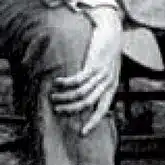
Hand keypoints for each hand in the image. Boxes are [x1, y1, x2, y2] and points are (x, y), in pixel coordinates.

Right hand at [50, 10, 122, 135]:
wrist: (112, 30)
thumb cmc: (107, 50)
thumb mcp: (108, 70)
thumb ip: (100, 82)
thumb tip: (85, 96)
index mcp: (112, 87)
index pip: (103, 109)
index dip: (92, 122)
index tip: (82, 133)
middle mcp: (108, 82)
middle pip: (87, 103)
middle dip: (71, 109)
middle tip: (58, 110)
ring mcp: (101, 74)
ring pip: (80, 93)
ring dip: (64, 97)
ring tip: (53, 98)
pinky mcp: (93, 64)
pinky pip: (77, 80)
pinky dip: (65, 83)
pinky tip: (57, 82)